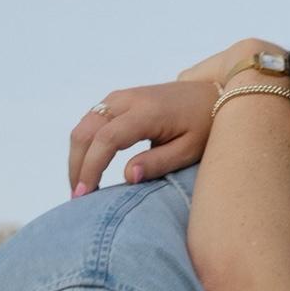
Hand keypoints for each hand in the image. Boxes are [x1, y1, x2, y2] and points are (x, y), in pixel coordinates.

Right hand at [67, 80, 218, 196]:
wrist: (212, 93)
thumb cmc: (205, 125)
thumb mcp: (189, 149)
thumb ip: (159, 162)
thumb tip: (128, 176)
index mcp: (146, 111)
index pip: (107, 139)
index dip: (91, 167)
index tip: (85, 195)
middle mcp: (127, 99)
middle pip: (86, 131)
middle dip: (77, 166)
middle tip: (78, 197)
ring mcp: (120, 97)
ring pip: (84, 126)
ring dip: (78, 156)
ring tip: (82, 186)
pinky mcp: (118, 101)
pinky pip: (91, 122)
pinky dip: (85, 145)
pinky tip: (89, 168)